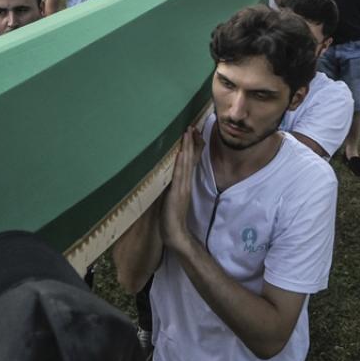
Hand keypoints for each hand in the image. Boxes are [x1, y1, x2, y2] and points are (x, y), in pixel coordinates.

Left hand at [160, 127, 203, 252]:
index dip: (191, 149)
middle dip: (190, 143)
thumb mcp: (171, 198)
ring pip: (185, 164)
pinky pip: (180, 175)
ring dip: (186, 148)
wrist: (175, 234)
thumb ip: (172, 187)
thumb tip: (167, 177)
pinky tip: (182, 153)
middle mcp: (185, 183)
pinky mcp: (178, 193)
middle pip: (189, 160)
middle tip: (191, 127)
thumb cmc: (171, 219)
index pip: (189, 163)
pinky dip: (181, 163)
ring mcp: (182, 187)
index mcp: (184, 184)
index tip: (192, 135)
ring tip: (188, 133)